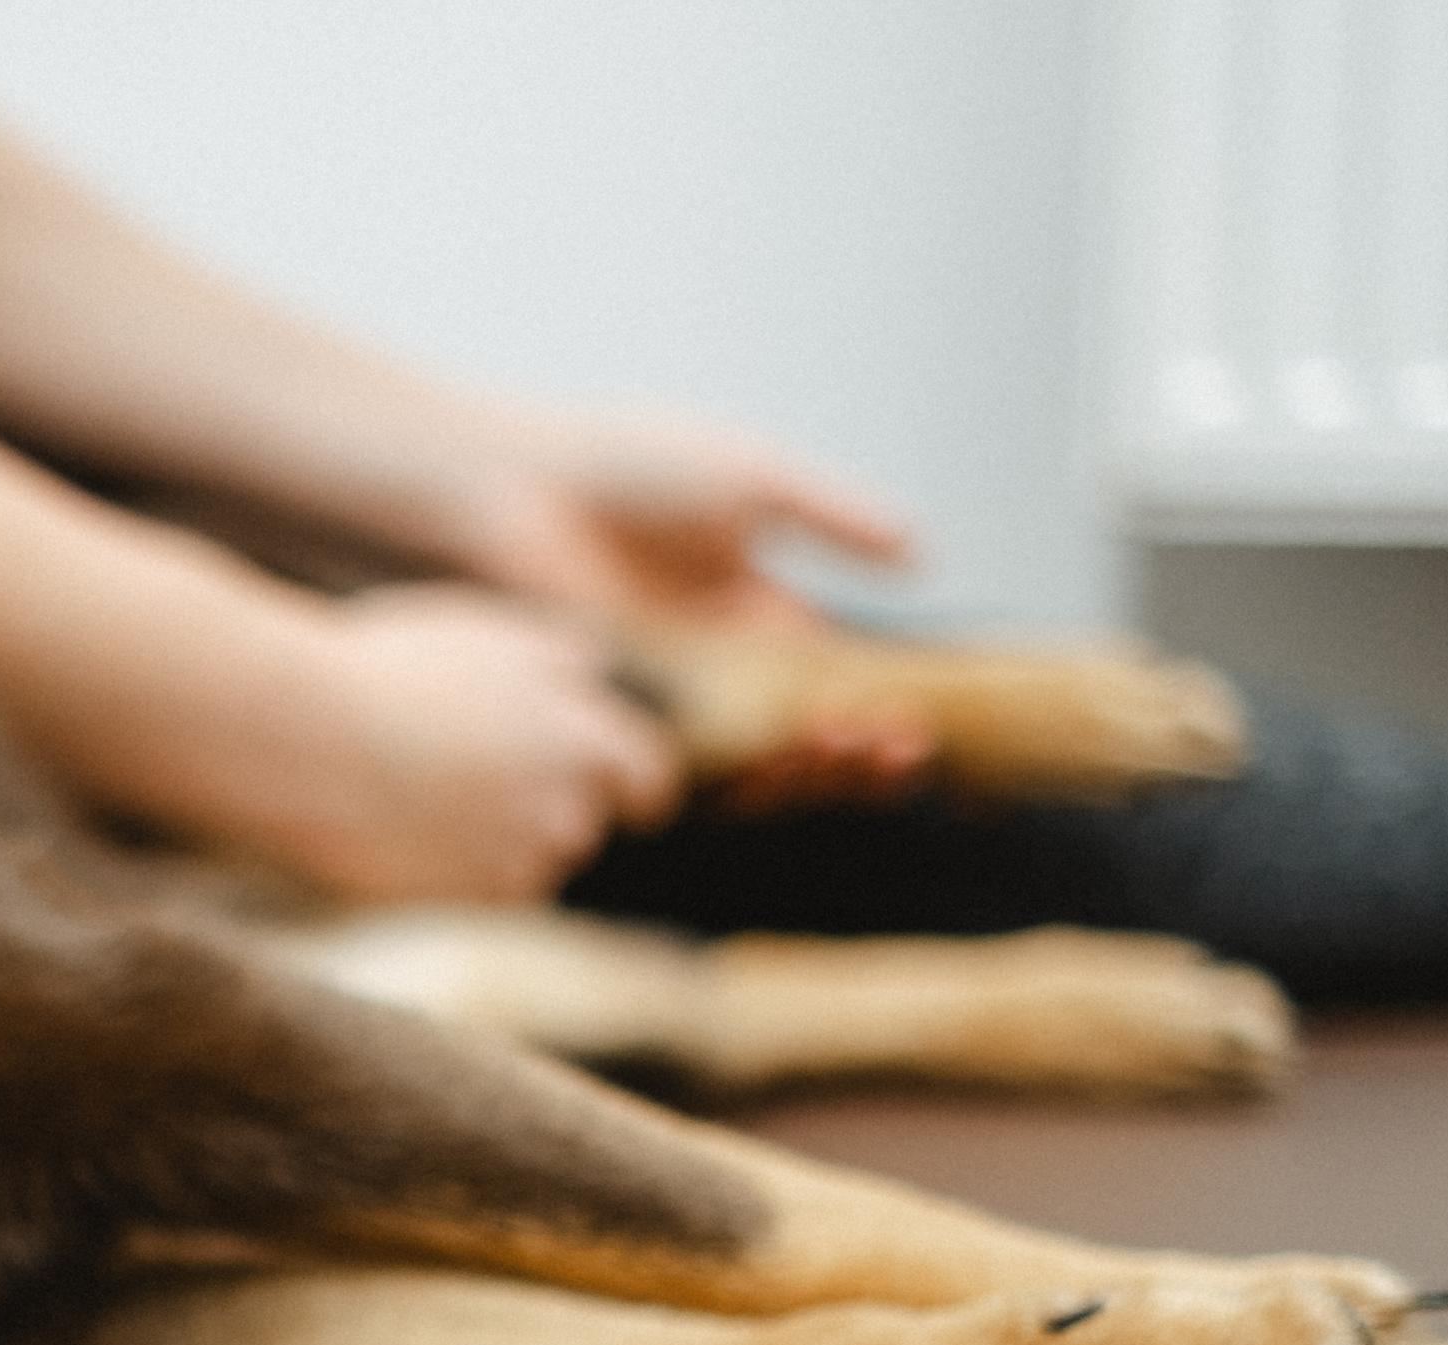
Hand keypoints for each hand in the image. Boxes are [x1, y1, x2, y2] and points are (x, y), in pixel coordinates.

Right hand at [223, 586, 683, 907]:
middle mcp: (563, 802)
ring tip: (429, 798)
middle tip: (486, 780)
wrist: (305, 737)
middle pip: (583, 821)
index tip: (633, 798)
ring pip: (533, 861)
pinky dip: (458, 871)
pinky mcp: (464, 898)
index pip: (648, 774)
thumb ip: (557, 657)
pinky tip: (408, 833)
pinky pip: (482, 892)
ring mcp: (514, 856)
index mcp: (583, 731)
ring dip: (501, 841)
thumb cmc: (388, 670)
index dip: (637, 785)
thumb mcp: (488, 632)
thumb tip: (597, 668)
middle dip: (550, 807)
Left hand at [440, 410, 935, 806]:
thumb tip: (925, 556)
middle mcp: (715, 663)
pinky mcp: (621, 717)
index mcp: (753, 608)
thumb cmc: (631, 466)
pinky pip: (681, 765)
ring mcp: (669, 694)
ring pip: (750, 756)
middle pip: (801, 727)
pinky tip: (776, 765)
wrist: (521, 489)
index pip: (832, 673)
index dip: (880, 701)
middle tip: (898, 750)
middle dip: (855, 745)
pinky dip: (731, 775)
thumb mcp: (757, 479)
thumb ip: (836, 518)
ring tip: (844, 752)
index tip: (918, 723)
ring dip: (805, 765)